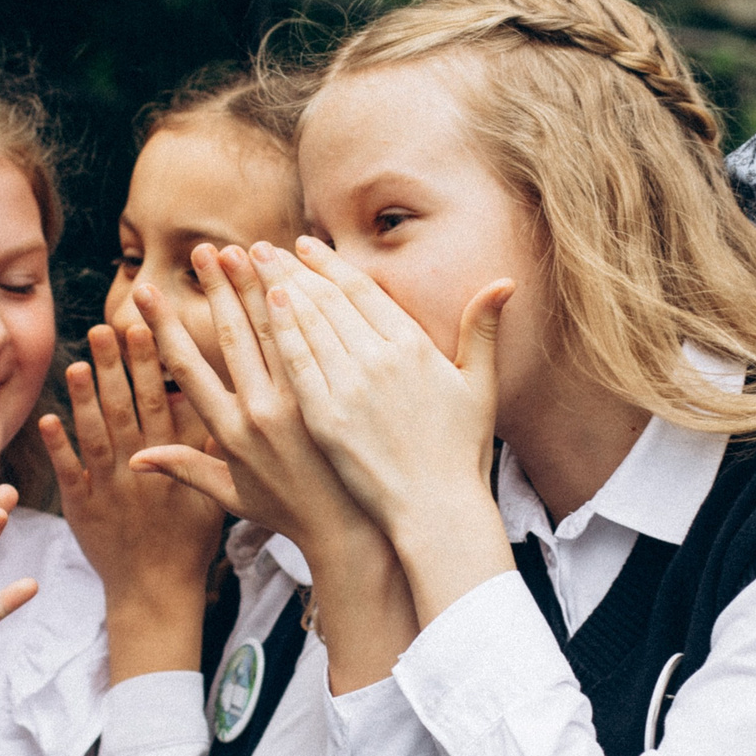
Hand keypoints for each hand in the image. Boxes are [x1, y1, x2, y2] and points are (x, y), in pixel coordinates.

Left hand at [41, 323, 221, 679]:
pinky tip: (48, 419)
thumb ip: (208, 452)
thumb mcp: (213, 496)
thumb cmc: (188, 542)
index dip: (150, 363)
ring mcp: (109, 488)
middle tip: (104, 326)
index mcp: (170, 462)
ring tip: (75, 362)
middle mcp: (139, 469)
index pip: (160, 402)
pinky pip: (68, 473)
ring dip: (84, 398)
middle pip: (125, 409)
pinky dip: (58, 447)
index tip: (144, 327)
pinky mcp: (82, 508)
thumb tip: (218, 406)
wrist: (156, 592)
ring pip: (95, 435)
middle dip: (114, 366)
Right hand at [126, 243, 383, 570]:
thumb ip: (184, 469)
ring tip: (245, 248)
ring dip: (259, 284)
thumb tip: (135, 458)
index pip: (187, 366)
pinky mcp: (336, 393)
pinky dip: (304, 303)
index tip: (143, 292)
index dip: (163, 325)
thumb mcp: (229, 496)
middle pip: (232, 334)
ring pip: (276, 328)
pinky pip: (317, 338)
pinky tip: (296, 274)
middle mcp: (260, 411)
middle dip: (215, 288)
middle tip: (202, 250)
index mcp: (228, 431)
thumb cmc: (288, 513)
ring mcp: (301, 400)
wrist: (349, 531)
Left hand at [248, 239, 516, 622]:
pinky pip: (297, 364)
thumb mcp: (479, 386)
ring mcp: (350, 388)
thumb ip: (482, 330)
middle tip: (260, 247)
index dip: (330, 264)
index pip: (361, 292)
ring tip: (250, 266)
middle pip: (326, 301)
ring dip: (276, 289)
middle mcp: (379, 360)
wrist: (437, 510)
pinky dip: (280, 332)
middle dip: (291, 269)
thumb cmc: (461, 452)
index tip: (304, 245)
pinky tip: (264, 308)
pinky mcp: (325, 418)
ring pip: (307, 325)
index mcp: (413, 348)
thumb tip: (504, 282)